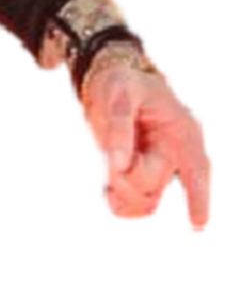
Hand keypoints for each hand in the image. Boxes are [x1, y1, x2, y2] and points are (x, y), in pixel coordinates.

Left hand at [82, 51, 210, 226]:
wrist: (112, 81)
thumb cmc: (122, 82)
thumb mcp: (119, 94)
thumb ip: (120, 127)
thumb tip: (119, 165)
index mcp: (183, 132)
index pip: (197, 168)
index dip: (198, 197)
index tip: (197, 223)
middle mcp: (176, 154)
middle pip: (153, 186)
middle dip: (125, 178)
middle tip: (107, 159)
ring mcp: (162, 168)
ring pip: (145, 201)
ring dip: (121, 191)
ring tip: (106, 169)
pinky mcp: (145, 176)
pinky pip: (137, 204)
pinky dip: (120, 203)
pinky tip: (106, 192)